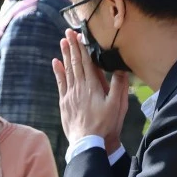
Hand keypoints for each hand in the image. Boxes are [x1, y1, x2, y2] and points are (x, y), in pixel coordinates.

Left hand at [53, 30, 127, 146]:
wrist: (88, 143)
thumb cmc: (106, 125)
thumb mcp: (118, 105)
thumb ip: (119, 85)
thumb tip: (120, 68)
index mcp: (93, 86)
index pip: (86, 62)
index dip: (82, 47)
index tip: (78, 35)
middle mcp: (80, 87)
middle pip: (75, 63)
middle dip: (72, 47)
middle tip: (68, 33)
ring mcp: (70, 95)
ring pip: (67, 70)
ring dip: (64, 55)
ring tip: (62, 42)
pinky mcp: (65, 103)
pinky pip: (60, 84)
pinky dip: (58, 72)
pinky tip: (56, 63)